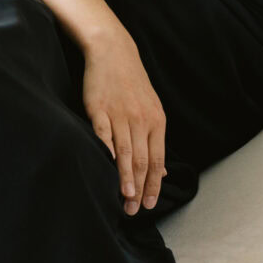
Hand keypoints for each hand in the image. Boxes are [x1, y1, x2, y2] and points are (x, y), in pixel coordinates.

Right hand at [82, 39, 168, 214]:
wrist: (113, 52)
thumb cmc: (132, 84)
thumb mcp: (152, 109)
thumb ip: (155, 140)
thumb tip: (163, 171)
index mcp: (156, 121)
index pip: (157, 160)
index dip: (153, 185)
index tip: (150, 205)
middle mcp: (141, 120)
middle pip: (142, 161)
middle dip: (139, 189)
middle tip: (134, 210)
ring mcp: (120, 114)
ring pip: (125, 153)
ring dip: (125, 179)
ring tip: (124, 199)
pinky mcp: (99, 109)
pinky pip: (103, 135)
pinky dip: (106, 153)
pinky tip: (107, 169)